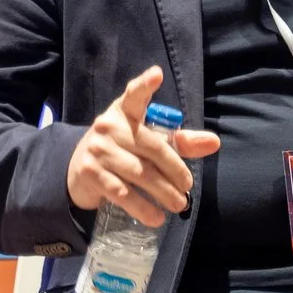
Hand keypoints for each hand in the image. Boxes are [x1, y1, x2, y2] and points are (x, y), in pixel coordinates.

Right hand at [65, 66, 221, 228]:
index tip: (156, 75)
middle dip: (175, 170)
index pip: (134, 95)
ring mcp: (98, 150)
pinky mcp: (90, 174)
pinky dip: (142, 207)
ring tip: (179, 204)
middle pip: (151, 147)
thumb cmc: (123, 148)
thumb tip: (214, 143)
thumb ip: (181, 141)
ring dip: (163, 193)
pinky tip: (156, 217)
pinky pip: (121, 193)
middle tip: (188, 187)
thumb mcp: (148, 139)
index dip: (145, 85)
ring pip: (139, 173)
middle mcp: (109, 126)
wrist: (78, 167)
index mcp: (125, 111)